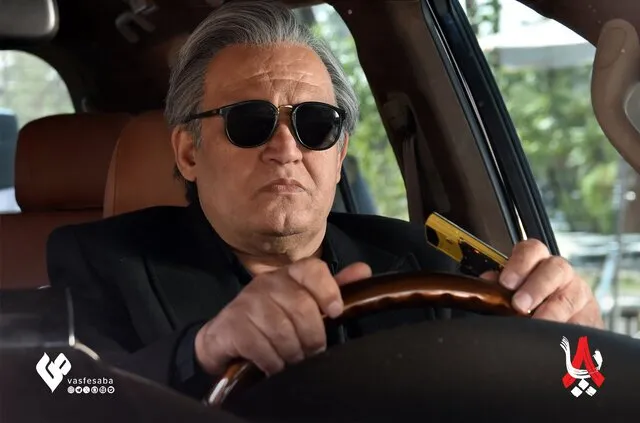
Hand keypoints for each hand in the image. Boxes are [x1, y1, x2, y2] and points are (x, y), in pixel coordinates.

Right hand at [194, 258, 371, 375]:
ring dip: (292, 353)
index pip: (312, 269)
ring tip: (291, 360)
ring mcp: (246, 301)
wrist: (225, 339)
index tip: (335, 314)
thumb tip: (363, 270)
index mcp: (289, 274)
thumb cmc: (272, 321)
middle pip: (302, 306)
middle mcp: (267, 282)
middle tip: (310, 352)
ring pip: (282, 330)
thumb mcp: (304, 304)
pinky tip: (272, 365)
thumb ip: (332, 290)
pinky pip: (260, 347)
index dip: (327, 290)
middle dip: (312, 337)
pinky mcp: (230, 324)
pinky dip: (272, 362)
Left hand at [481, 239, 603, 328]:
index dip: (519, 263)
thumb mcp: (514, 294)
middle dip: (536, 287)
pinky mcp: (593, 319)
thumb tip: (486, 282)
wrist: (567, 332)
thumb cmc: (532, 308)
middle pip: (555, 269)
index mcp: (539, 263)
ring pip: (570, 297)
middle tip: (520, 305)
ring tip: (537, 325)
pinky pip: (584, 323)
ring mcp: (580, 295)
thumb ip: (499, 287)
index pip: (531, 250)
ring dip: (552, 312)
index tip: (506, 282)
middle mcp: (562, 274)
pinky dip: (569, 331)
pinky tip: (557, 338)